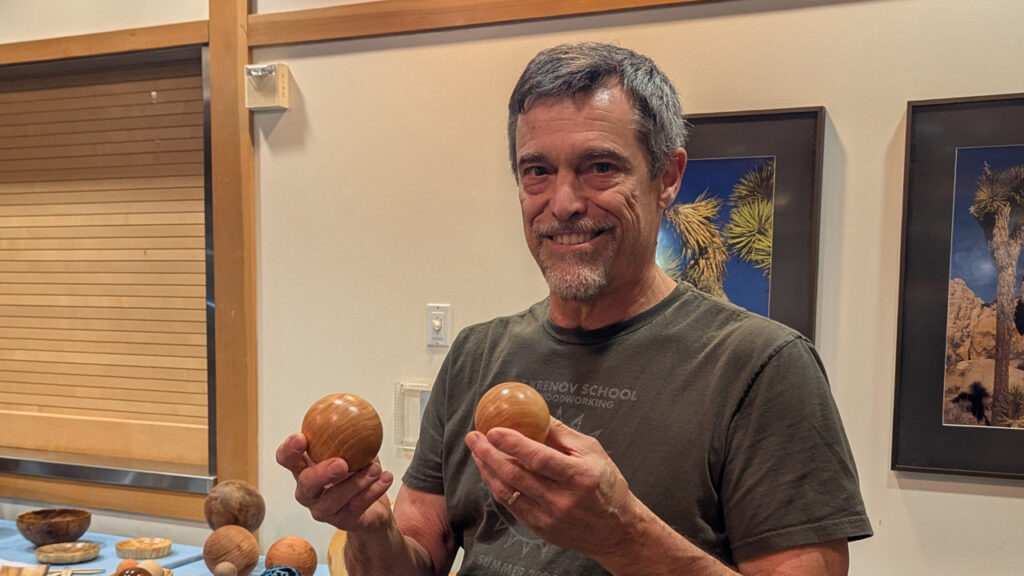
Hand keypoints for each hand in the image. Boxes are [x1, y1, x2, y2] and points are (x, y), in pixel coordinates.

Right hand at [276, 433, 394, 531]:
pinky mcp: (341, 522)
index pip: (286, 459)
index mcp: (305, 469)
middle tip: (341, 463)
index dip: (289, 450)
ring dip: (357, 482)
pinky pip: (356, 507)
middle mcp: (308, 492)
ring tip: (375, 468)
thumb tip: (359, 413)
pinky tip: (385, 478)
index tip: (301, 438)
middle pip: (306, 484)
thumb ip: (350, 435)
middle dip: (322, 473)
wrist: (372, 510)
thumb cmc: (356, 475)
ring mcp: (323, 510)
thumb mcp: (353, 451)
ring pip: (334, 499)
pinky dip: (372, 491)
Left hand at [464, 418, 640, 558]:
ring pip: (507, 491)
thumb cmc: (606, 485)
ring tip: (477, 451)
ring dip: (487, 469)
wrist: (616, 530)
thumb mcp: (592, 451)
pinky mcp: (539, 528)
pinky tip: (490, 471)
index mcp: (578, 477)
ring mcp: (548, 517)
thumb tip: (535, 414)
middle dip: (489, 454)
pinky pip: (510, 504)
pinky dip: (496, 486)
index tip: (493, 430)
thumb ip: (561, 434)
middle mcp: (561, 500)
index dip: (513, 444)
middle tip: (474, 437)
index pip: (538, 459)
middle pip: (515, 475)